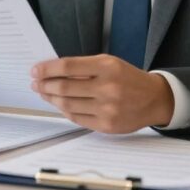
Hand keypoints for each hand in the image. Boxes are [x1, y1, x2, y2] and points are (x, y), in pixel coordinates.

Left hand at [31, 54, 174, 132]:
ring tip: (44, 93)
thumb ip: (83, 67)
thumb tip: (52, 71)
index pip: (68, 67)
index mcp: (107, 67)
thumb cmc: (128, 78)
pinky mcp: (107, 125)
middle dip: (44, 85)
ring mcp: (107, 109)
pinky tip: (59, 104)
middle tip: (35, 83)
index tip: (35, 70)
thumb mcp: (109, 63)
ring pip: (68, 104)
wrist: (154, 99)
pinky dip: (64, 110)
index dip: (47, 69)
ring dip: (51, 98)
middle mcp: (107, 88)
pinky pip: (77, 118)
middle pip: (64, 87)